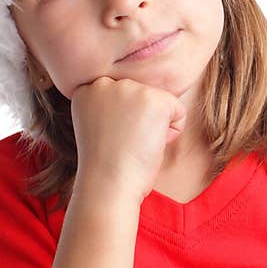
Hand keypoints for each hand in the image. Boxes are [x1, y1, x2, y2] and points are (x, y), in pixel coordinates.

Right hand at [71, 76, 186, 204]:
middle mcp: (105, 82)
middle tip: (122, 144)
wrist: (108, 185)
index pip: (124, 97)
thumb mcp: (100, 126)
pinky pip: (179, 111)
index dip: (123, 124)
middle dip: (140, 123)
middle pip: (143, 98)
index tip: (110, 140)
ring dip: (154, 128)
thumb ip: (113, 106)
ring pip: (160, 104)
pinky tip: (149, 144)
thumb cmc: (106, 166)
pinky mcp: (153, 98)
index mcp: (87, 89)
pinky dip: (171, 133)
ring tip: (134, 144)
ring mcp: (129, 88)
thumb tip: (140, 102)